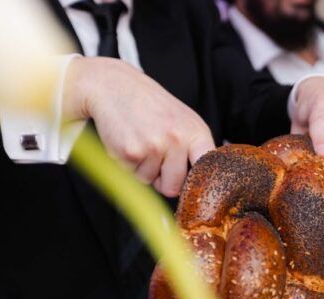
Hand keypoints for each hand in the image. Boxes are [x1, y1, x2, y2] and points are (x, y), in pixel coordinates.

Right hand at [63, 57, 214, 196]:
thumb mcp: (184, 121)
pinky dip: (128, 163)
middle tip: (156, 155)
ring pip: (150, 181)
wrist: (115, 86)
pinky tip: (128, 141)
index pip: (207, 170)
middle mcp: (178, 139)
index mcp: (196, 132)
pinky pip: (132, 174)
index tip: (194, 187)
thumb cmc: (152, 107)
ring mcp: (154, 146)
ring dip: (143, 168)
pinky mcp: (131, 152)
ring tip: (141, 141)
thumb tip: (201, 185)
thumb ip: (195, 150)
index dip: (199, 184)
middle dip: (163, 180)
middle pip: (174, 186)